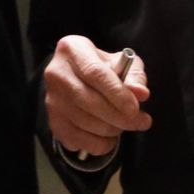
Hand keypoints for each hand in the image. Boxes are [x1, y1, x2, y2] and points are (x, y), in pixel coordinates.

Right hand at [43, 35, 151, 157]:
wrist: (78, 77)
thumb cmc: (104, 68)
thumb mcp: (123, 63)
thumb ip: (134, 76)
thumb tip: (141, 94)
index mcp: (73, 49)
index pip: (95, 74)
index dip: (117, 93)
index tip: (135, 109)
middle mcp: (56, 73)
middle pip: (90, 101)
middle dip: (120, 117)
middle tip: (141, 121)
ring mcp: (52, 100)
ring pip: (86, 123)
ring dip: (113, 129)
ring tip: (125, 124)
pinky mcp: (53, 121)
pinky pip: (79, 140)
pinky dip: (100, 144)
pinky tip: (110, 136)